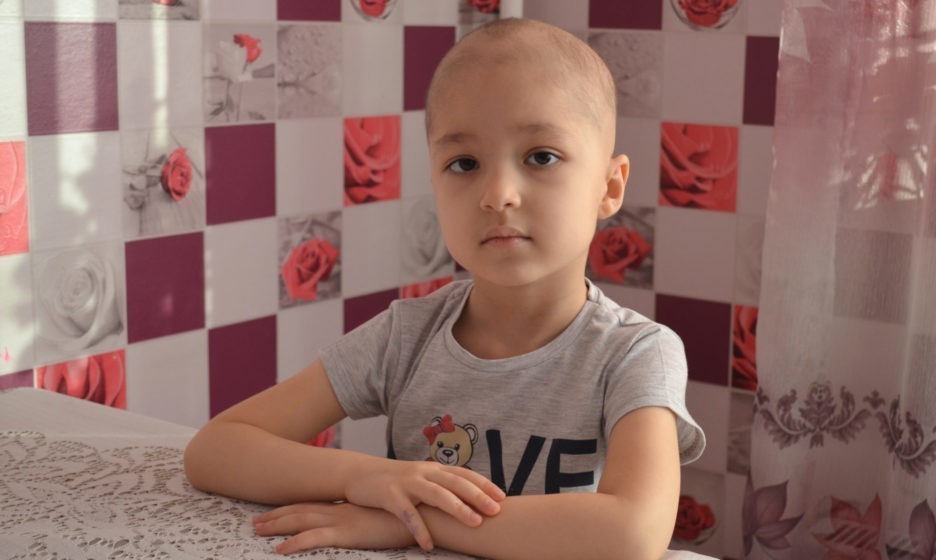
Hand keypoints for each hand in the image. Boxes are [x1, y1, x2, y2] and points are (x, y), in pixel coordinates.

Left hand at [253, 502, 412, 554]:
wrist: (423, 512)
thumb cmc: (409, 517)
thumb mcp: (384, 518)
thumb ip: (371, 521)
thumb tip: (365, 526)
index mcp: (348, 507)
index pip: (313, 506)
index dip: (291, 509)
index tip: (273, 512)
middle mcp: (340, 511)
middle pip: (301, 511)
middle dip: (276, 516)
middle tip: (254, 521)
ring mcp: (342, 521)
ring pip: (301, 521)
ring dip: (277, 526)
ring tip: (257, 530)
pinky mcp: (348, 533)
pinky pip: (315, 539)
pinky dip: (295, 543)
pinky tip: (280, 550)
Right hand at [344, 459, 504, 550]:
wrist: (359, 474)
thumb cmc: (396, 481)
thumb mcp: (421, 478)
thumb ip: (441, 486)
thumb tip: (470, 501)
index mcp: (433, 468)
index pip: (463, 474)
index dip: (483, 484)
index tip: (502, 497)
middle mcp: (423, 472)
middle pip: (455, 483)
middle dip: (478, 496)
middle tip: (496, 511)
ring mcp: (406, 482)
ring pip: (436, 494)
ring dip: (457, 509)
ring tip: (475, 523)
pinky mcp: (389, 495)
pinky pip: (408, 514)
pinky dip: (420, 529)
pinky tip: (429, 545)